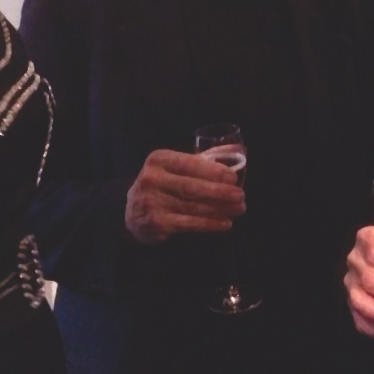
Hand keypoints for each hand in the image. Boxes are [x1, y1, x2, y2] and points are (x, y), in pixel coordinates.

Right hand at [125, 149, 244, 244]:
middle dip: (220, 192)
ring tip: (239, 209)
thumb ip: (202, 159)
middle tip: (241, 196)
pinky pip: (189, 224)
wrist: (132, 212)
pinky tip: (225, 223)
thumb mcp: (174, 167)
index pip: (190, 163)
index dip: (214, 171)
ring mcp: (152, 202)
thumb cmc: (162, 185)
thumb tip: (236, 149)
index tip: (234, 178)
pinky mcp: (155, 223)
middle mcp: (152, 178)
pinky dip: (210, 224)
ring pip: (193, 207)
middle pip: (192, 187)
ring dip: (220, 209)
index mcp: (159, 159)